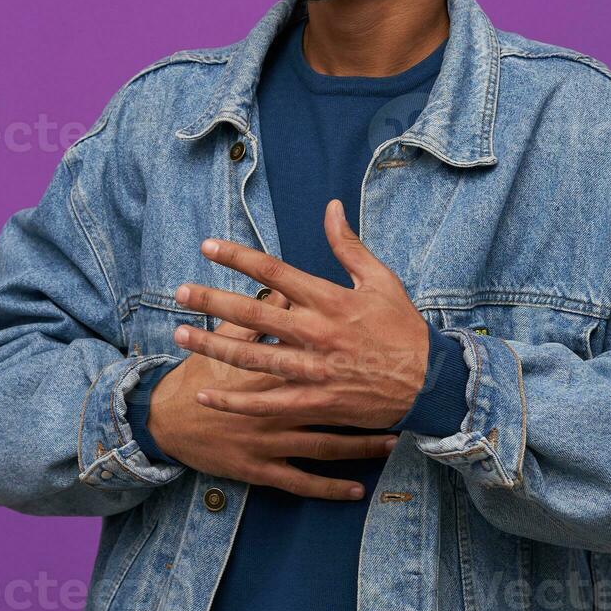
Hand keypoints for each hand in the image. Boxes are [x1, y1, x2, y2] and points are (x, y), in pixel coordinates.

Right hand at [147, 289, 395, 500]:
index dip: (350, 348)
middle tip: (406, 400)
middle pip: (333, 404)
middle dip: (370, 403)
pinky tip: (357, 489)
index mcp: (269, 369)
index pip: (318, 360)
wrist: (166, 421)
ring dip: (361, 447)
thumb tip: (288, 290)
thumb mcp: (224, 340)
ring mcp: (269, 441)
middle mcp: (274, 406)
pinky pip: (303, 482)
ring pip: (326, 445)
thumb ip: (260, 316)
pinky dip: (330, 487)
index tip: (385, 344)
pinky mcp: (261, 469)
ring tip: (393, 441)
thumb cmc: (198, 377)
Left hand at [172, 199, 431, 429]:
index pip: (274, 273)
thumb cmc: (403, 327)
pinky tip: (206, 392)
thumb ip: (348, 245)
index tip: (208, 247)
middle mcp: (317, 333)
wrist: (431, 382)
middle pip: (254, 314)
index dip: (238, 257)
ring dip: (214, 347)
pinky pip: (269, 403)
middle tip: (179, 292)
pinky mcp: (317, 401)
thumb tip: (330, 207)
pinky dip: (236, 400)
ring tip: (181, 335)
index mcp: (330, 299)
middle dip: (213, 300)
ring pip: (254, 358)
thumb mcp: (381, 279)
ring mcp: (316, 370)